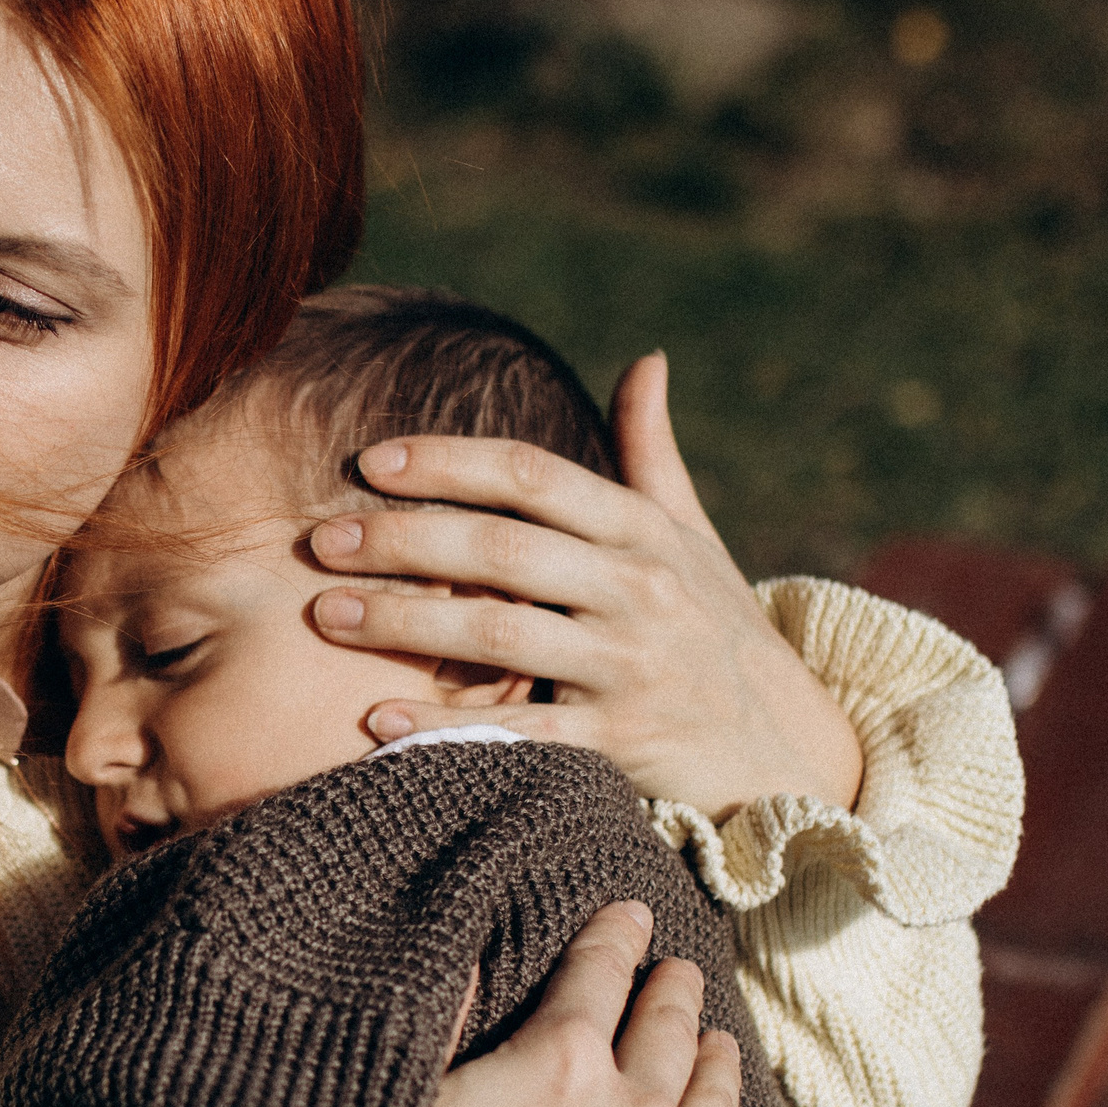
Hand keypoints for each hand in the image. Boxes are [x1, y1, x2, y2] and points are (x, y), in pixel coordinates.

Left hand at [307, 353, 862, 820]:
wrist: (787, 746)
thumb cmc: (717, 628)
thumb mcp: (693, 536)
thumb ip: (653, 451)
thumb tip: (645, 359)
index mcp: (642, 531)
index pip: (532, 477)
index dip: (448, 463)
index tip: (371, 462)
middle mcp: (637, 590)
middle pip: (500, 549)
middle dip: (402, 541)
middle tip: (320, 541)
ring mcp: (628, 667)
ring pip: (498, 634)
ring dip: (403, 624)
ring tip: (324, 616)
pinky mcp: (619, 743)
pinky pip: (518, 733)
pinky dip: (445, 726)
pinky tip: (375, 719)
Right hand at [430, 902, 765, 1106]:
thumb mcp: (414, 1102)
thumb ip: (448, 1024)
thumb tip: (471, 954)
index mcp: (561, 1061)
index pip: (598, 973)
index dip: (614, 935)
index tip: (631, 911)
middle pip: (666, 1030)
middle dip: (671, 991)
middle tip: (678, 971)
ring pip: (714, 1106)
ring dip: (717, 1064)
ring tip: (719, 1042)